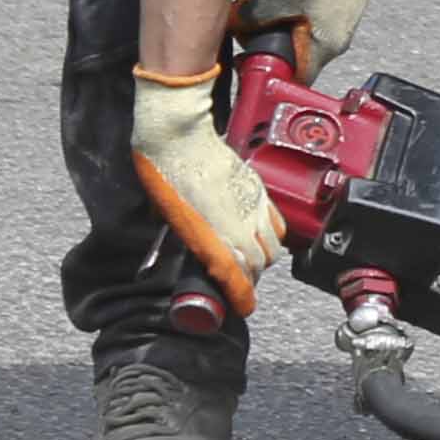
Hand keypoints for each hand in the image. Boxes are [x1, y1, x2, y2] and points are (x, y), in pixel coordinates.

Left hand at [128, 69, 285, 313]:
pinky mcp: (258, 187)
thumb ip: (184, 236)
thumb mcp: (165, 212)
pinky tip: (257, 233)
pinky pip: (275, 220)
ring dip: (263, 257)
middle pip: (260, 262)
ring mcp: (253, 202)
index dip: (242, 296)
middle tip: (236, 283)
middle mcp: (240, 220)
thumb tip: (187, 251)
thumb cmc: (164, 170)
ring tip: (248, 260)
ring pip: (273, 243)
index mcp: (213, 231)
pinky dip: (270, 234)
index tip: (242, 307)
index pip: (238, 273)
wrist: (180, 132)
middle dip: (251, 278)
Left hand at [232, 0, 422, 80]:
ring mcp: (333, 19)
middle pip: (287, 46)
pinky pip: (301, 5)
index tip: (244, 53)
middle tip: (249, 10)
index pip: (294, 76)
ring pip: (292, 22)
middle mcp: (331, 38)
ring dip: (275, 4)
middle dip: (263, 28)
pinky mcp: (332, 1)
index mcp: (324, 46)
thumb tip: (233, 22)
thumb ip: (255, 13)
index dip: (267, 69)